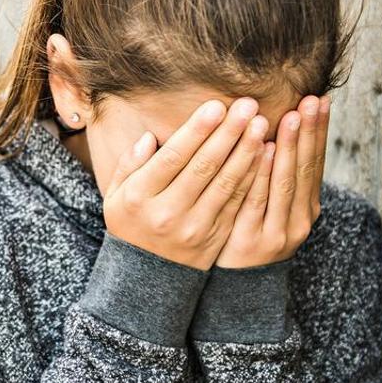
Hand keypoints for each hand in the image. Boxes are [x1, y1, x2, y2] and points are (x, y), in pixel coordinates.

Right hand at [103, 98, 269, 270]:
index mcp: (140, 197)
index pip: (172, 157)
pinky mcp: (216, 237)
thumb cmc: (131, 224)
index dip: (197, 131)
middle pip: (203, 167)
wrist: (147, 276)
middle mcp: (168, 212)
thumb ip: (130, 164)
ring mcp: (195, 227)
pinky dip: (253, 177)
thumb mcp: (116, 195)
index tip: (217, 106)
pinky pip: (237, 202)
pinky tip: (265, 155)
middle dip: (228, 133)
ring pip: (225, 184)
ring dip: (246, 151)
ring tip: (261, 124)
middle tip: (248, 106)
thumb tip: (149, 138)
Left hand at [216, 95, 329, 267]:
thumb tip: (276, 129)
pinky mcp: (254, 241)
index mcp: (306, 207)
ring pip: (285, 183)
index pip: (315, 162)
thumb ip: (275, 175)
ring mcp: (278, 231)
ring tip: (292, 117)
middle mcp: (300, 219)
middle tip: (310, 101)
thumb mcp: (270, 208)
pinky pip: (258, 200)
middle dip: (309, 133)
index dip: (319, 131)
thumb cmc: (249, 235)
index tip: (320, 100)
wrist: (235, 287)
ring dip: (290, 148)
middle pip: (305, 169)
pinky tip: (265, 151)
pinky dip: (263, 175)